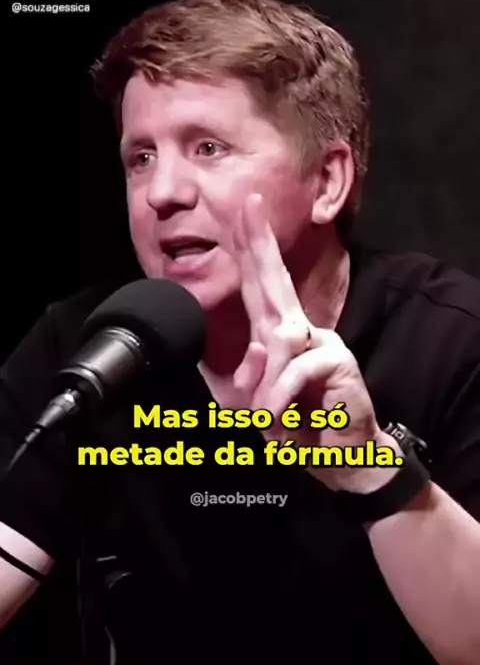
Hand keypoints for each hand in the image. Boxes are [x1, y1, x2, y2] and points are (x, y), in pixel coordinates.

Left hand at [229, 194, 400, 491]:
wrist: (340, 460)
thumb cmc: (299, 426)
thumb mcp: (256, 404)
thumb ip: (243, 377)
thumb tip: (249, 355)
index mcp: (278, 334)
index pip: (259, 285)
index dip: (248, 251)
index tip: (238, 215)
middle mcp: (299, 330)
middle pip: (274, 281)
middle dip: (257, 243)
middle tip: (246, 205)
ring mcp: (321, 342)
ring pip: (278, 339)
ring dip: (262, 385)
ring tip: (264, 419)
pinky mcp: (337, 362)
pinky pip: (296, 369)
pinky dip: (279, 397)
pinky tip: (278, 417)